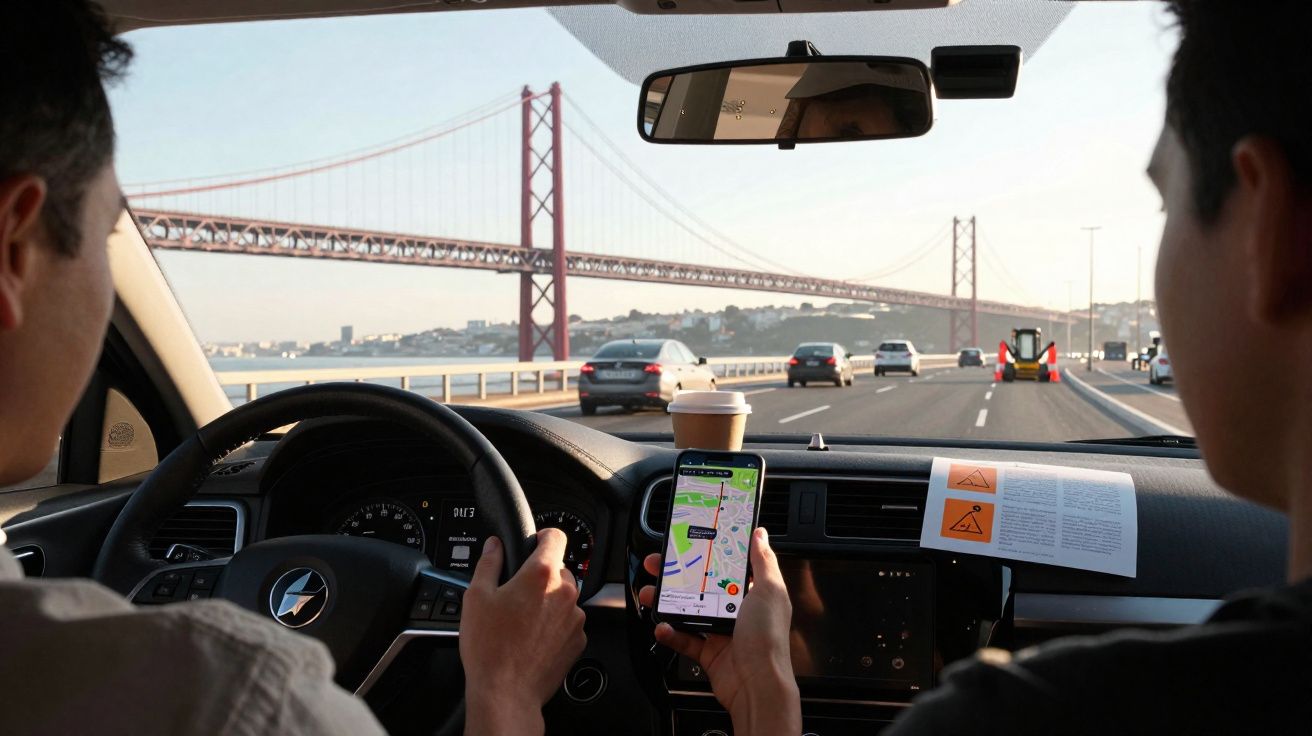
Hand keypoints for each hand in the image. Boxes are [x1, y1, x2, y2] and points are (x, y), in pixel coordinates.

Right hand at [460, 530, 586, 734]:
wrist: (506, 692)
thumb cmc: (490, 648)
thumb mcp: (476, 597)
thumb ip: (488, 563)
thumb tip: (494, 545)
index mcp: (541, 574)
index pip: (556, 536)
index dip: (543, 537)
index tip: (535, 543)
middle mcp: (565, 592)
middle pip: (558, 569)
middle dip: (539, 577)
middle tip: (516, 595)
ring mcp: (575, 617)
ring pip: (564, 596)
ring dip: (548, 602)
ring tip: (522, 622)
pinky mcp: (579, 639)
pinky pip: (568, 621)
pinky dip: (555, 625)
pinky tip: (532, 638)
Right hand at [638, 528, 800, 735]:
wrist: (758, 685)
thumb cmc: (767, 638)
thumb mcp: (770, 590)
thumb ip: (763, 561)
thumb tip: (760, 534)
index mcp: (753, 593)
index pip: (727, 567)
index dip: (707, 554)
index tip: (689, 543)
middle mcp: (738, 611)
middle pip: (702, 587)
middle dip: (678, 575)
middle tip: (658, 566)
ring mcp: (722, 633)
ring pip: (689, 611)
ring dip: (668, 602)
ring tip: (650, 594)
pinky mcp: (709, 653)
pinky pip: (685, 640)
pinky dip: (671, 634)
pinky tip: (661, 626)